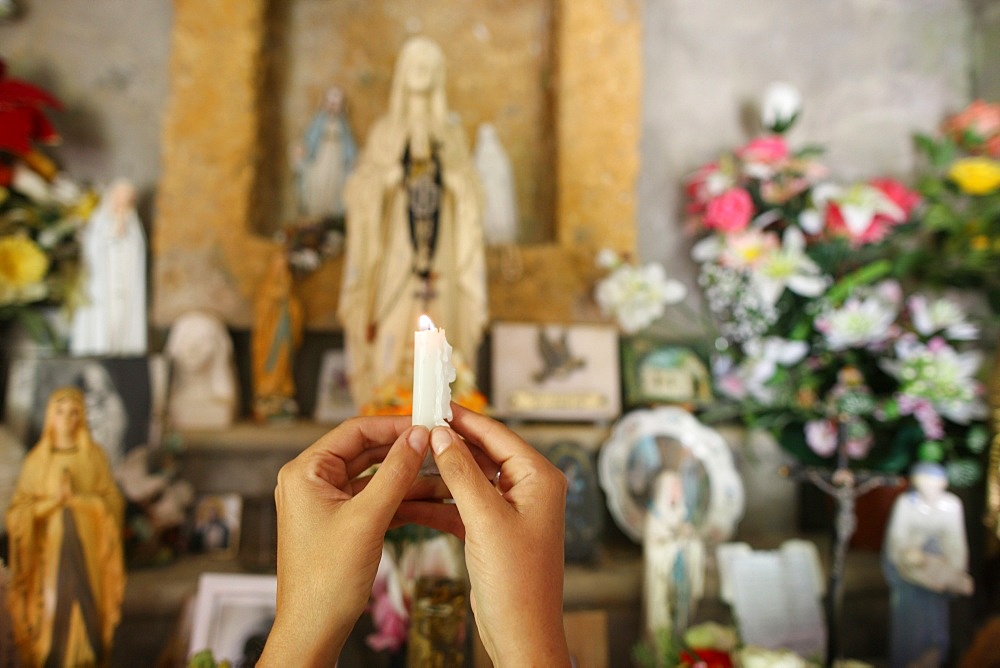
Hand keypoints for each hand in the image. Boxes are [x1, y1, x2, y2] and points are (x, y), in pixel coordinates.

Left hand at [258, 416, 430, 666]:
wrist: (314, 630)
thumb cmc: (325, 580)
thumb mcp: (367, 519)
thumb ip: (395, 473)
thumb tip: (418, 437)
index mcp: (305, 472)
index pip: (355, 432)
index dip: (393, 426)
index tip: (426, 423)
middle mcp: (313, 482)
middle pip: (366, 452)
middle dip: (405, 451)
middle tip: (439, 445)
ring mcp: (328, 503)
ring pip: (375, 477)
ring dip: (408, 477)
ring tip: (443, 475)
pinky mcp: (342, 523)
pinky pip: (376, 500)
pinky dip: (402, 499)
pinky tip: (431, 498)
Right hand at [402, 404, 570, 666]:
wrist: (521, 635)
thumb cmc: (518, 583)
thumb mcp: (484, 520)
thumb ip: (461, 473)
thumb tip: (442, 435)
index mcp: (538, 477)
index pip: (496, 433)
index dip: (463, 418)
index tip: (432, 405)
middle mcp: (527, 488)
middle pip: (480, 453)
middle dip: (445, 447)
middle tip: (411, 433)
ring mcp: (509, 510)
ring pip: (466, 480)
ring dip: (435, 478)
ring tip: (401, 467)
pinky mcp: (492, 531)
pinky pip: (460, 506)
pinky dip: (436, 504)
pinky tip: (406, 500)